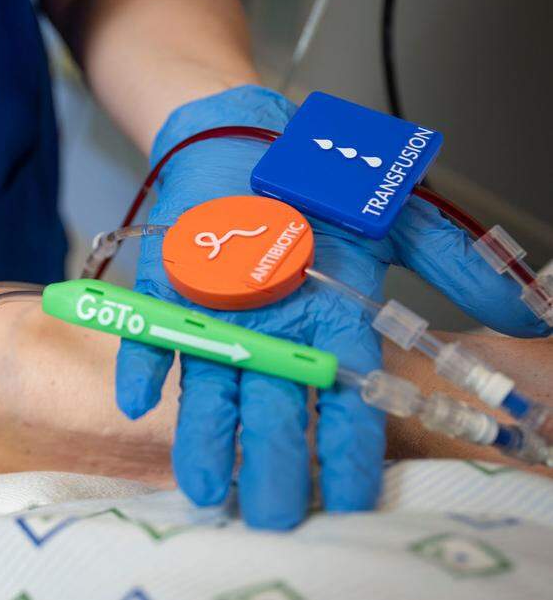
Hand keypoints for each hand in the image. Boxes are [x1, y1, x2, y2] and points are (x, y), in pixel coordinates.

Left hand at [116, 86, 550, 527]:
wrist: (249, 137)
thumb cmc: (320, 183)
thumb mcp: (395, 218)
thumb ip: (452, 264)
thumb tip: (525, 313)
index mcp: (329, 326)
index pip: (343, 402)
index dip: (346, 450)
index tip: (346, 499)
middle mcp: (273, 336)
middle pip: (274, 411)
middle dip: (272, 463)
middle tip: (271, 515)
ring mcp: (217, 318)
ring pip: (212, 389)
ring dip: (206, 437)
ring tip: (206, 488)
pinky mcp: (167, 293)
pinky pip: (152, 334)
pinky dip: (142, 364)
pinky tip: (137, 400)